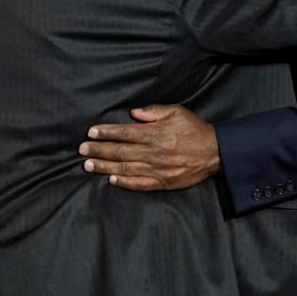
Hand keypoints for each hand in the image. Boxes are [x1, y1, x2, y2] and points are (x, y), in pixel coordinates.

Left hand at [79, 105, 220, 190]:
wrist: (214, 152)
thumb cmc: (194, 129)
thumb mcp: (176, 112)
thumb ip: (153, 112)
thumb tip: (133, 113)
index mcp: (154, 133)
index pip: (123, 133)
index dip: (105, 132)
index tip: (91, 132)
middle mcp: (152, 152)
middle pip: (119, 151)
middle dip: (98, 150)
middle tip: (82, 150)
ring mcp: (156, 169)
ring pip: (124, 168)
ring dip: (104, 167)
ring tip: (88, 165)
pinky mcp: (162, 182)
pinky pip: (139, 184)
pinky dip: (124, 183)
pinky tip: (111, 180)